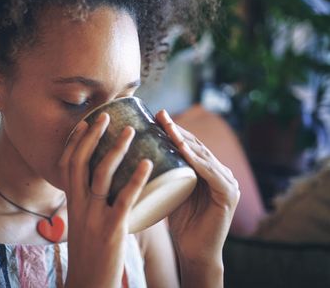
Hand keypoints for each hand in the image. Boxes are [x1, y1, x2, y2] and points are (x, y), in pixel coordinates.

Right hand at [58, 113, 151, 287]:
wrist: (90, 283)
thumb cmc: (92, 253)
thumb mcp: (84, 223)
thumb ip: (92, 204)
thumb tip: (105, 186)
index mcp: (72, 203)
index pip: (67, 165)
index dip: (75, 141)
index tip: (86, 123)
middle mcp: (79, 206)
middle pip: (80, 162)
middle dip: (92, 136)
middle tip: (107, 117)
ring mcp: (94, 216)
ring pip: (101, 174)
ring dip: (115, 149)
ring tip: (130, 131)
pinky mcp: (112, 229)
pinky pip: (124, 199)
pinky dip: (136, 179)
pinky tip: (148, 164)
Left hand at [156, 110, 239, 273]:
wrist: (194, 252)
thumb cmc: (180, 223)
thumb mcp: (170, 191)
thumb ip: (165, 174)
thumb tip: (137, 154)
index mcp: (207, 170)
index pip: (190, 145)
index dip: (174, 130)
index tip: (156, 115)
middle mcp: (220, 172)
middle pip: (196, 146)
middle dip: (177, 129)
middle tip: (160, 114)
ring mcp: (228, 182)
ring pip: (203, 156)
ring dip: (184, 140)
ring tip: (168, 127)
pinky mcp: (229, 195)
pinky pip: (211, 173)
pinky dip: (197, 161)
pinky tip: (184, 150)